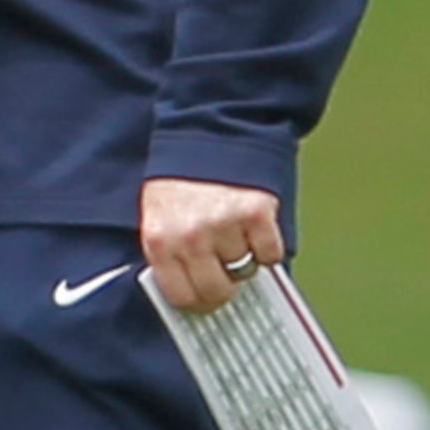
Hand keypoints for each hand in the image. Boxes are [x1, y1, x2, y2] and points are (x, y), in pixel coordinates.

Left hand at [140, 176, 284, 314]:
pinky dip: (267, 246)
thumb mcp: (158, 214)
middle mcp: (190, 236)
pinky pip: (270, 254)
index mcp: (159, 239)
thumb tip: (188, 295)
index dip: (196, 301)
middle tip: (225, 271)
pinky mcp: (255, 214)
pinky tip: (253, 227)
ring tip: (231, 231)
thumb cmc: (180, 176)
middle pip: (217, 292)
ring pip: (244, 271)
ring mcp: (223, 226)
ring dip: (243, 257)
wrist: (207, 129)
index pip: (181, 296)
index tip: (203, 297)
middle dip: (223, 286)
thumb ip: (169, 253)